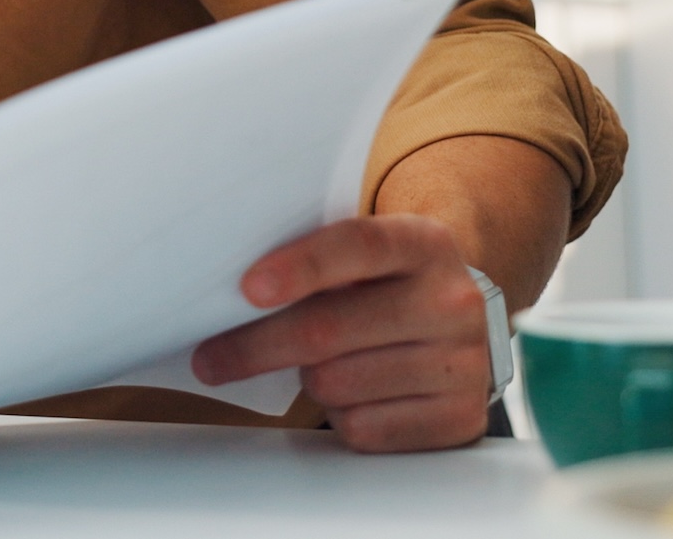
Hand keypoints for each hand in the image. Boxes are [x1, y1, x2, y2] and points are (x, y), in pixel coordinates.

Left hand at [189, 214, 493, 451]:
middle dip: (255, 346)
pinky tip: (353, 395)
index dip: (301, 267)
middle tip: (209, 359)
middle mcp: (453, 300)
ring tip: (318, 366)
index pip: (359, 245)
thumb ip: (312, 259)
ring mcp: (463, 363)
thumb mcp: (364, 258)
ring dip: (306, 382)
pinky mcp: (459, 419)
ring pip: (336, 383)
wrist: (454, 333)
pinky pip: (363, 429)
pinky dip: (339, 418)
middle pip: (328, 329)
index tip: (248, 289)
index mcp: (424, 243)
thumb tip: (225, 292)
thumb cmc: (382, 290)